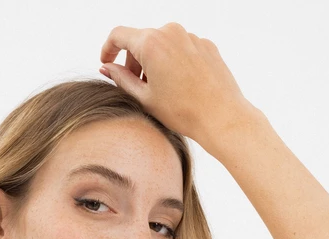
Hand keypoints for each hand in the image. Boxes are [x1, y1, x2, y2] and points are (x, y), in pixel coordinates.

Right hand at [98, 23, 258, 149]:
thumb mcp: (144, 98)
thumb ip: (121, 79)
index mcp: (151, 42)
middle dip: (134, 61)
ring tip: (160, 89)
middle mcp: (170, 32)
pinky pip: (182, 48)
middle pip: (141, 40)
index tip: (107, 62)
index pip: (119, 35)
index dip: (108, 49)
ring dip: (154, 62)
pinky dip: (174, 62)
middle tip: (136, 86)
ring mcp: (190, 36)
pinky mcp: (205, 44)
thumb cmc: (183, 112)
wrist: (221, 117)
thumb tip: (107, 68)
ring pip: (162, 44)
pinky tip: (179, 86)